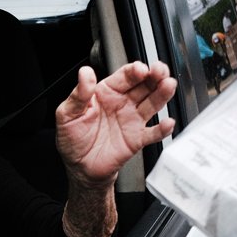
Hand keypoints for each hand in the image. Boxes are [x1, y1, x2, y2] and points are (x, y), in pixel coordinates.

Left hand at [54, 61, 176, 186]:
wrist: (79, 167)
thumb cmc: (73, 139)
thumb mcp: (67, 114)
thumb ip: (78, 94)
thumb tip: (85, 74)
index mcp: (106, 92)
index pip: (124, 76)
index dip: (134, 70)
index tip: (140, 69)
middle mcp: (122, 103)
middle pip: (144, 85)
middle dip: (154, 75)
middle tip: (160, 71)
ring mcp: (132, 120)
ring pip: (152, 103)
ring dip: (162, 93)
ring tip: (168, 85)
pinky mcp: (137, 139)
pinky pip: (153, 133)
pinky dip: (162, 128)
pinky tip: (168, 123)